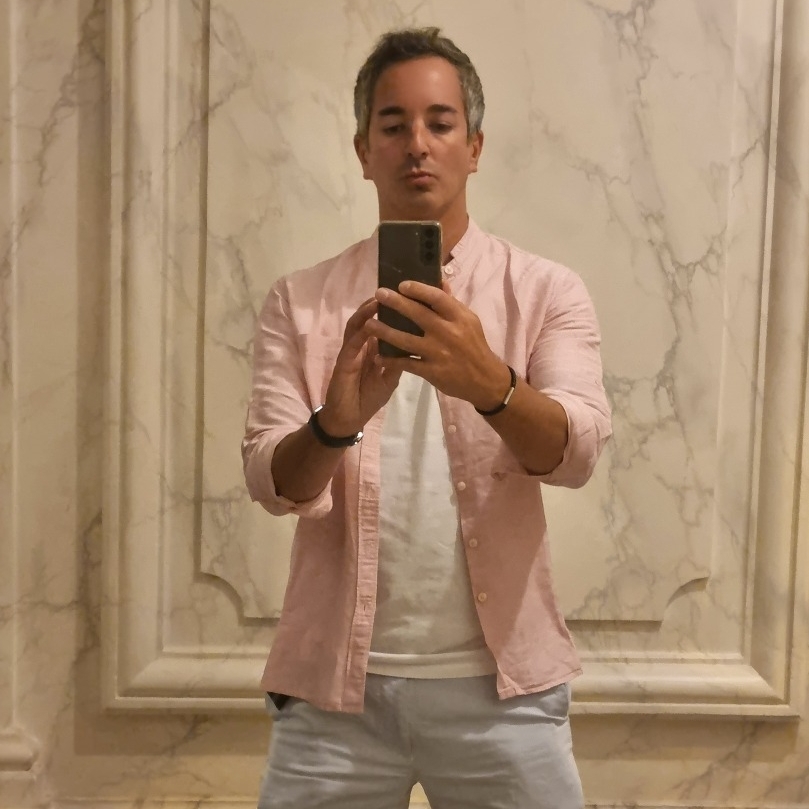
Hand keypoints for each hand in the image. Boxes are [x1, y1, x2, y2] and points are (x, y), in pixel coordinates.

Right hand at [318, 297, 401, 435]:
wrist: (348, 417)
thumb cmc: (368, 398)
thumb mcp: (390, 378)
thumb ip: (400, 361)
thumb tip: (417, 343)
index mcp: (375, 347)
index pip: (386, 323)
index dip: (396, 311)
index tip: (413, 297)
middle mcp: (363, 344)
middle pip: (372, 318)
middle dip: (382, 303)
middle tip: (397, 288)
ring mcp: (351, 350)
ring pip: (358, 324)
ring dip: (367, 311)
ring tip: (379, 299)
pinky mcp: (343, 361)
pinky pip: (352, 343)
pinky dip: (360, 332)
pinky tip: (369, 323)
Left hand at [365, 281, 511, 410]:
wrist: (484, 380)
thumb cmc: (474, 346)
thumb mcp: (469, 321)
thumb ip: (452, 303)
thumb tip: (440, 280)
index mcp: (459, 317)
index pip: (437, 297)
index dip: (418, 289)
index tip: (402, 284)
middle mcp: (448, 333)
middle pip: (418, 315)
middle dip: (396, 303)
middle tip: (379, 294)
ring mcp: (439, 353)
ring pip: (406, 340)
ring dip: (385, 331)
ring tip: (369, 324)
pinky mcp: (432, 372)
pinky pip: (406, 364)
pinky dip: (391, 360)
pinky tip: (378, 355)